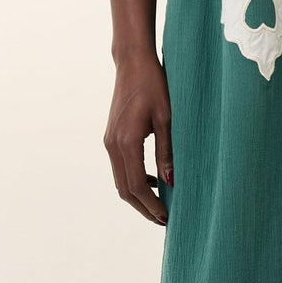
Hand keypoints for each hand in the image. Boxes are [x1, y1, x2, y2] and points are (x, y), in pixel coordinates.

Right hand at [103, 50, 172, 224]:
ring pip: (120, 181)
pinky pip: (121, 168)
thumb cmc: (154, 85)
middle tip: (163, 220)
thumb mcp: (167, 119)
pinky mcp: (112, 137)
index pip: (137, 186)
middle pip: (125, 190)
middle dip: (143, 208)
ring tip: (160, 205)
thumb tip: (171, 183)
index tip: (167, 217)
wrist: (133, 62)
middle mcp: (113, 145)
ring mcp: (109, 142)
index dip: (151, 205)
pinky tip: (153, 181)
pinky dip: (134, 181)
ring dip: (138, 197)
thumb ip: (167, 152)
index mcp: (126, 142)